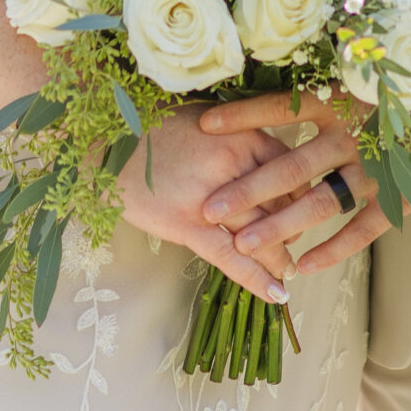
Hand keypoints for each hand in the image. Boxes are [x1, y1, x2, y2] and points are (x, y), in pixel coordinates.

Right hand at [117, 106, 296, 304]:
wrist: (109, 143)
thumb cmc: (155, 124)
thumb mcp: (206, 116)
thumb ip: (239, 133)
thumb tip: (265, 156)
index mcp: (243, 134)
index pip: (289, 171)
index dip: (299, 194)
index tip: (300, 207)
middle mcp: (235, 165)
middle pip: (281, 204)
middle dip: (293, 227)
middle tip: (295, 242)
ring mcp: (212, 198)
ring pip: (261, 234)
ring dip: (280, 257)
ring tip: (289, 272)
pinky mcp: (188, 226)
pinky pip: (230, 258)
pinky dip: (257, 278)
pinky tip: (276, 295)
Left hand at [198, 88, 389, 273]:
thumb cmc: (395, 97)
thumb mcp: (357, 82)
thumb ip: (316, 88)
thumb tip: (260, 88)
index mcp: (341, 103)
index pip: (284, 108)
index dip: (244, 115)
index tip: (204, 124)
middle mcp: (354, 136)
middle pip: (293, 166)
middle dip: (249, 189)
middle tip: (210, 209)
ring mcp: (376, 170)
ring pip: (321, 202)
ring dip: (280, 225)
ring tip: (243, 245)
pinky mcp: (398, 198)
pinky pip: (361, 230)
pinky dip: (333, 249)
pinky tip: (302, 266)